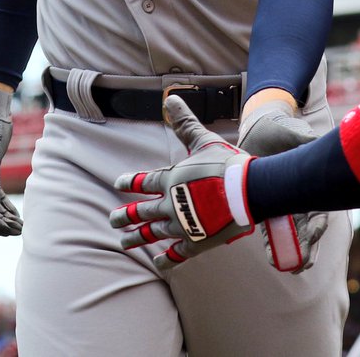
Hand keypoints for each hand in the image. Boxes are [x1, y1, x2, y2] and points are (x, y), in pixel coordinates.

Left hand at [111, 95, 323, 271]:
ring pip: (153, 233)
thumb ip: (185, 123)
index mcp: (170, 180)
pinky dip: (165, 259)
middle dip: (126, 215)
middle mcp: (170, 205)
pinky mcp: (195, 242)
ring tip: (123, 241)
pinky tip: (157, 262)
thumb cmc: (226, 164)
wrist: (246, 191)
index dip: (130, 182)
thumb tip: (170, 98)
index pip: (144, 182)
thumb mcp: (203, 140)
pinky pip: (176, 254)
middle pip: (141, 212)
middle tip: (113, 220)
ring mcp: (181, 226)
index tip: (118, 184)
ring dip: (137, 237)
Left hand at [238, 97, 330, 270]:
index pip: (321, 210)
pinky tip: (273, 259)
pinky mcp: (265, 205)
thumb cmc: (285, 130)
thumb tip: (314, 143)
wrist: (261, 128)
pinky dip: (273, 246)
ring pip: (292, 234)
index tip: (316, 233)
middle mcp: (300, 197)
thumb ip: (306, 142)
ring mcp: (283, 203)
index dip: (319, 224)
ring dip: (293, 252)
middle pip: (308, 229)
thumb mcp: (298, 134)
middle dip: (308, 247)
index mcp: (312, 183)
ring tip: (291, 268)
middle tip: (304, 263)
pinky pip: (270, 229)